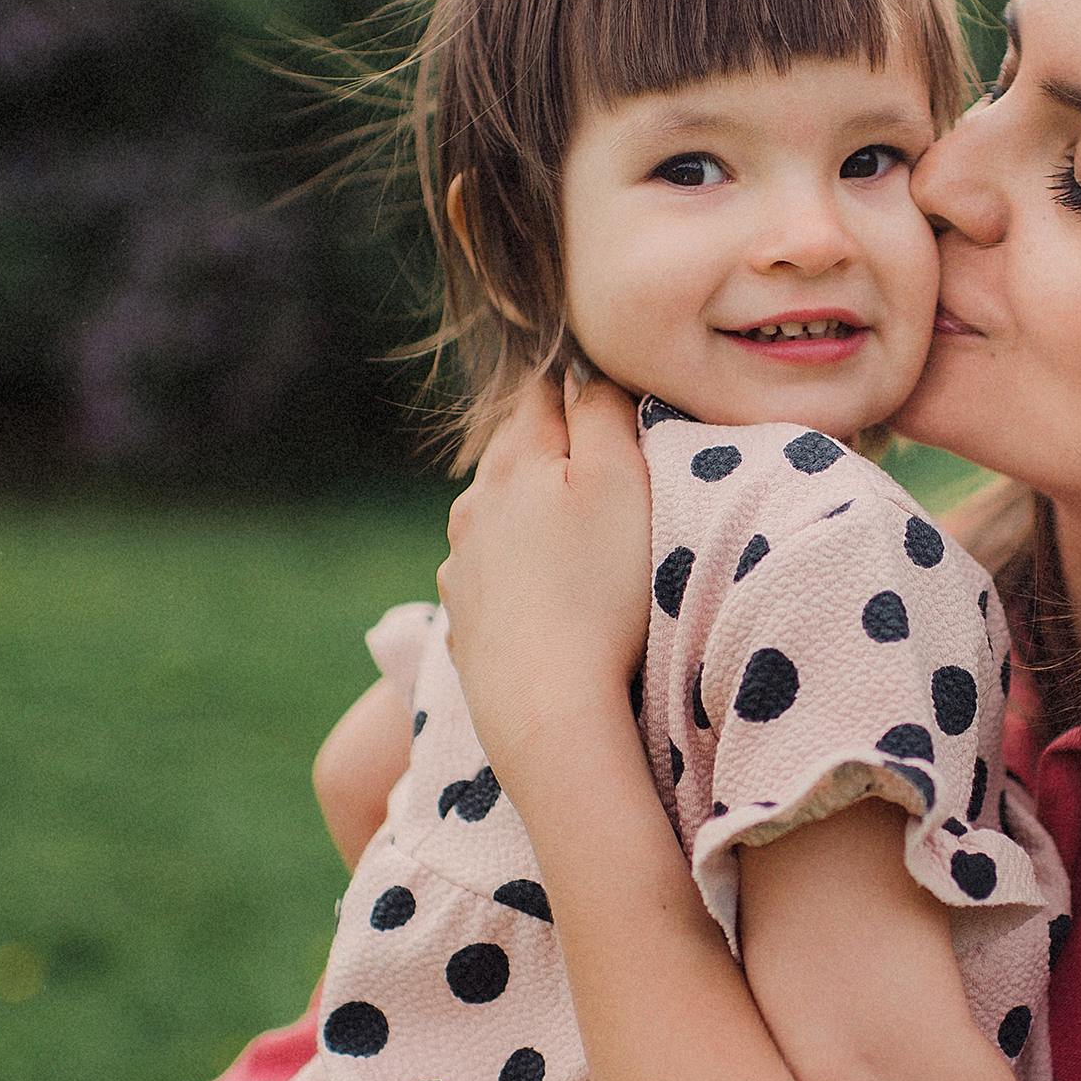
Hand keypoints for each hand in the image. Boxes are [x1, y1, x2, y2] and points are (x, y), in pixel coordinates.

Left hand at [437, 373, 651, 791]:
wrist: (545, 704)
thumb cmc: (599, 589)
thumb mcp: (620, 482)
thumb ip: (605, 414)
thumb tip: (590, 375)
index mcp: (514, 461)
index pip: (543, 392)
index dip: (577, 387)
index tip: (608, 399)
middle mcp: (474, 505)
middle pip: (511, 452)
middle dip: (549, 449)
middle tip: (598, 463)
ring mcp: (460, 565)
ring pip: (495, 515)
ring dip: (528, 513)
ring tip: (573, 535)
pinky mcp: (464, 619)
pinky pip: (490, 577)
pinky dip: (515, 573)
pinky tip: (544, 596)